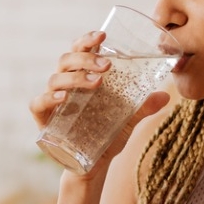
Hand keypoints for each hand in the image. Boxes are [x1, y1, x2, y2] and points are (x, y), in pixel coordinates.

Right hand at [29, 30, 170, 173]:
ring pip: (55, 78)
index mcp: (82, 78)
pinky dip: (49, 98)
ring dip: (75, 77)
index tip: (103, 36)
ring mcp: (52, 102)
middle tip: (106, 65)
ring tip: (97, 83)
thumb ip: (143, 108)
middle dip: (85, 58)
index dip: (87, 40)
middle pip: (66, 59)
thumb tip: (165, 96)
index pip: (80, 50)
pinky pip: (38, 103)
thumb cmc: (105, 137)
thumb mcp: (127, 122)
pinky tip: (64, 98)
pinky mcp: (43, 120)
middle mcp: (65, 85)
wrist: (92, 168)